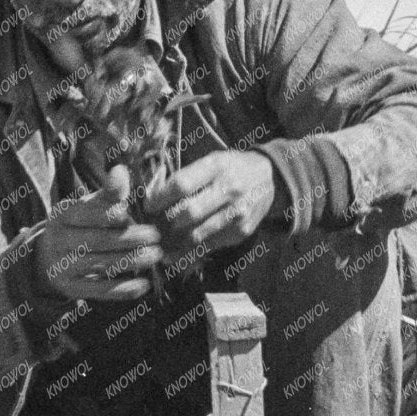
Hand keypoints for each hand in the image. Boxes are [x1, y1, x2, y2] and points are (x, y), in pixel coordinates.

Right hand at [35, 167, 163, 301]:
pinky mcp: (72, 289)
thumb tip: (121, 170)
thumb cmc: (80, 226)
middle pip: (96, 240)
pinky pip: (100, 290)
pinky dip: (123, 289)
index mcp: (62, 214)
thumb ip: (109, 193)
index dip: (108, 214)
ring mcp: (62, 267)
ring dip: (130, 260)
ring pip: (99, 264)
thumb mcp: (89, 206)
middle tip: (156, 236)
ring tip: (155, 255)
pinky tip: (144, 285)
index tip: (131, 214)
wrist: (49, 259)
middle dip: (128, 238)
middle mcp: (58, 240)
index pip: (86, 213)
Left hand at [144, 149, 279, 252]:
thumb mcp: (211, 161)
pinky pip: (210, 246)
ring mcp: (238, 212)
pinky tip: (178, 254)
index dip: (160, 198)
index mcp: (217, 166)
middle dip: (168, 222)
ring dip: (176, 242)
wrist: (269, 177)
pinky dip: (191, 252)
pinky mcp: (242, 231)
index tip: (148, 206)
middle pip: (189, 212)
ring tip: (162, 245)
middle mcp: (230, 189)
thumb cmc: (231, 168)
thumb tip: (154, 198)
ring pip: (198, 234)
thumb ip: (187, 176)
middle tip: (156, 227)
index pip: (181, 185)